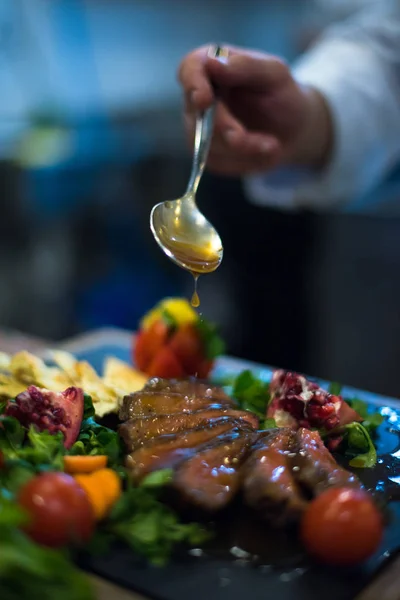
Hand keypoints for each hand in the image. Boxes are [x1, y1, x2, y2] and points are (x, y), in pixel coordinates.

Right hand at [178, 45, 332, 175]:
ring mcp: (199, 130)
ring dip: (244, 148)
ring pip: (207, 144)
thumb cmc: (282, 95)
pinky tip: (265, 152)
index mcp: (212, 67)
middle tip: (255, 137)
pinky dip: (246, 160)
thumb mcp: (274, 75)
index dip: (192, 83)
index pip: (189, 69)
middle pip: (197, 114)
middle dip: (226, 127)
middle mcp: (198, 99)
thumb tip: (211, 62)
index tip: (204, 99)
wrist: (292, 131)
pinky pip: (219, 162)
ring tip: (273, 145)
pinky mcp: (208, 155)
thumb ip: (245, 66)